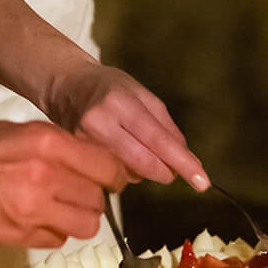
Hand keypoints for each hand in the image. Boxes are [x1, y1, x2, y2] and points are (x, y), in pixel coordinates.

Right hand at [0, 118, 129, 249]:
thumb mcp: (14, 132)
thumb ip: (52, 147)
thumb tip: (84, 162)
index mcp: (48, 142)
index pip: (107, 166)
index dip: (110, 175)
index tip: (104, 179)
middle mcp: (47, 176)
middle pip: (98, 199)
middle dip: (89, 199)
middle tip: (71, 196)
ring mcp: (32, 209)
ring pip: (84, 226)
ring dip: (74, 221)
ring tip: (53, 212)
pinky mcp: (16, 236)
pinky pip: (54, 241)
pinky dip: (49, 235)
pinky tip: (30, 223)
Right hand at [42, 61, 209, 190]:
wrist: (66, 85)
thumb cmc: (109, 87)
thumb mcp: (143, 96)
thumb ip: (167, 128)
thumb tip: (189, 162)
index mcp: (121, 104)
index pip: (158, 141)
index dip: (182, 163)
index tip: (202, 182)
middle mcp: (100, 123)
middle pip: (142, 163)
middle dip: (165, 172)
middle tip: (174, 170)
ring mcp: (84, 142)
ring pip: (127, 173)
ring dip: (143, 170)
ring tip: (135, 146)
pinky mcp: (76, 156)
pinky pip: (110, 175)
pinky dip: (124, 170)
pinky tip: (119, 152)